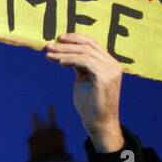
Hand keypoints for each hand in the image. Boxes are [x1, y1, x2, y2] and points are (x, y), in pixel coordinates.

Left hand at [43, 33, 124, 152]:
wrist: (98, 122)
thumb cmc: (90, 104)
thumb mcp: (83, 79)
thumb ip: (79, 65)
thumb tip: (65, 54)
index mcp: (109, 64)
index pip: (93, 44)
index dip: (75, 39)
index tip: (59, 38)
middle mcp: (113, 64)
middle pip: (87, 46)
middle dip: (66, 45)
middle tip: (48, 45)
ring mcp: (111, 70)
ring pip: (84, 53)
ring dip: (63, 52)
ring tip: (48, 53)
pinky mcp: (105, 77)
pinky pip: (85, 62)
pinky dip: (70, 60)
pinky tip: (59, 62)